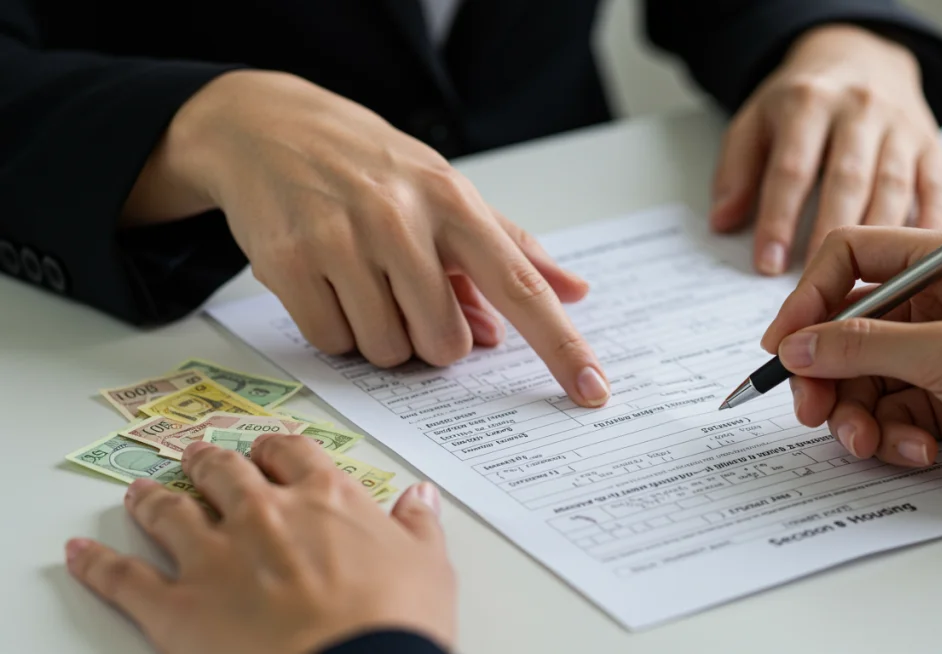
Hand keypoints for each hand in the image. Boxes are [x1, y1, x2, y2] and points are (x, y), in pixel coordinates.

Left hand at [65, 435, 455, 653]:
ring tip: (140, 492)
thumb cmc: (397, 621)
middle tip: (201, 458)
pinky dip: (97, 564)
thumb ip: (419, 525)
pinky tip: (84, 554)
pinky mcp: (178, 607)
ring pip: (169, 512)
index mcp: (324, 498)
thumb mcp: (430, 566)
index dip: (275, 450)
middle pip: (223, 471)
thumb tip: (420, 497)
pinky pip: (124, 579)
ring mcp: (215, 558)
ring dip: (152, 498)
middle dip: (209, 462)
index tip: (270, 452)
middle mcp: (263, 515)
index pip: (290, 454)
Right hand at [123, 70, 609, 406]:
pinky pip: (334, 344)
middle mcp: (401, 219)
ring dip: (381, 335)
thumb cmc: (369, 164)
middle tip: (408, 296)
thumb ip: (510, 244)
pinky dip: (336, 330)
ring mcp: (342, 241)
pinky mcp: (291, 264)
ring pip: (388, 351)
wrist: (266, 126)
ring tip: (363, 281)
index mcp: (453, 201)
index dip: (560, 344)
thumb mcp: (444, 187)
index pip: (520, 285)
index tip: (592, 389)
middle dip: (432, 338)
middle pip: (446, 344)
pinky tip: (328, 283)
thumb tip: (572, 292)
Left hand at [711, 24, 941, 272]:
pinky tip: (916, 266)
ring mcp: (901, 126)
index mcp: (809, 102)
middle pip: (847, 179)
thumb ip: (736, 170)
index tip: (768, 264)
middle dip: (828, 235)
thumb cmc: (803, 99)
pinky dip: (929, 226)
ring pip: (892, 187)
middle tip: (813, 286)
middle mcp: (860, 110)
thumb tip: (722, 222)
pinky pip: (935, 188)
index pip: (792, 167)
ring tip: (859, 289)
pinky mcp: (930, 144)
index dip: (779, 219)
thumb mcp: (756, 120)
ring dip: (876, 241)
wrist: (860, 54)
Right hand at [760, 226, 941, 499]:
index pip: (851, 258)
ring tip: (868, 442)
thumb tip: (796, 347)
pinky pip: (888, 415)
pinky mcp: (941, 402)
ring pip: (861, 380)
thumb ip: (863, 348)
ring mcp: (936, 355)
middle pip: (846, 329)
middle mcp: (935, 304)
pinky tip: (918, 452)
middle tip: (811, 408)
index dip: (809, 298)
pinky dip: (891, 437)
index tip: (783, 344)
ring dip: (856, 415)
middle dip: (825, 373)